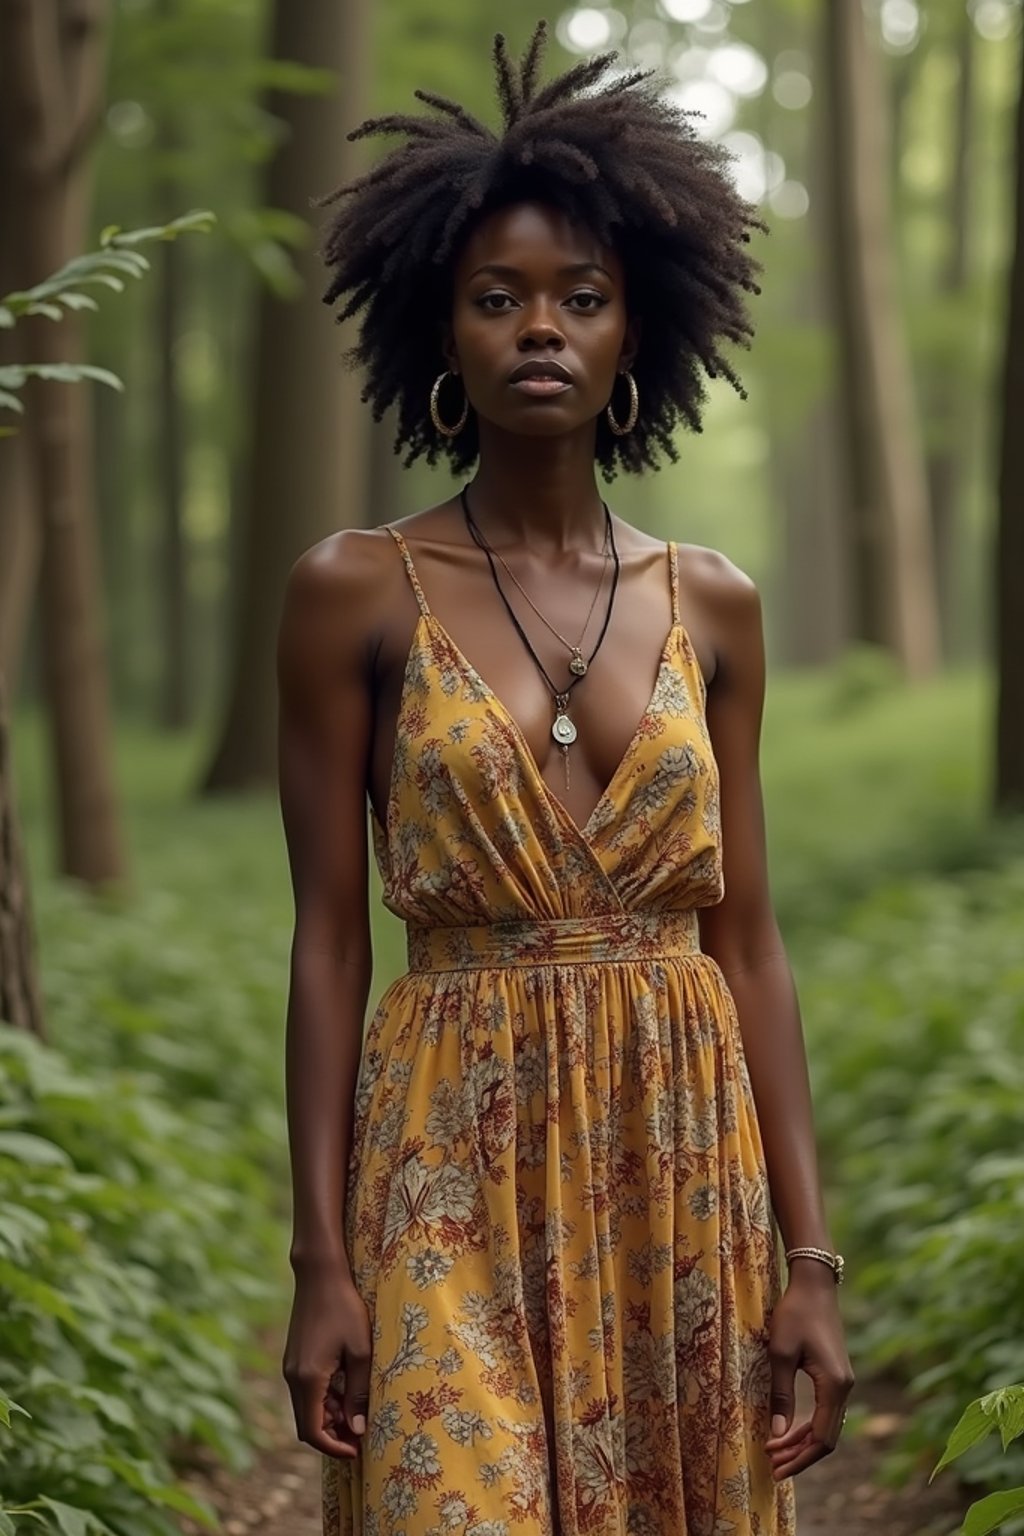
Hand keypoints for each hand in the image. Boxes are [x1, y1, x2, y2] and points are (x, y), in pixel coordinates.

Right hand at [282, 1258, 371, 1459]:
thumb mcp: (360, 1351)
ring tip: (359, 1411)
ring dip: (330, 1416)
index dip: (334, 1448)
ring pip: (307, 1408)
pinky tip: (347, 1390)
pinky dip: (324, 1399)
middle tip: (362, 1435)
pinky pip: (306, 1391)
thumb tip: (357, 1429)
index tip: (357, 1451)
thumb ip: (359, 1392)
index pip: (313, 1432)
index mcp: (307, 1379)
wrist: (320, 1275)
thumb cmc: (344, 1308)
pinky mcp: (295, 1358)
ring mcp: (291, 1367)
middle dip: (334, 1435)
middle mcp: (293, 1377)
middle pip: (308, 1424)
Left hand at [764, 1261, 853, 1480]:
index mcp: (834, 1386)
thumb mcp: (780, 1353)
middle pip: (827, 1438)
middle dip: (800, 1455)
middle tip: (772, 1466)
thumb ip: (781, 1395)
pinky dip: (808, 1426)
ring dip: (803, 1442)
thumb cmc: (795, 1314)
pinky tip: (789, 1430)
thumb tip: (777, 1435)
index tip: (776, 1468)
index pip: (821, 1438)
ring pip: (827, 1426)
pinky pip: (825, 1412)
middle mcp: (844, 1388)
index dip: (799, 1458)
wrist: (814, 1285)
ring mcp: (843, 1383)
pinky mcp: (836, 1376)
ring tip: (776, 1452)